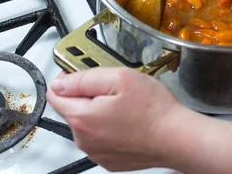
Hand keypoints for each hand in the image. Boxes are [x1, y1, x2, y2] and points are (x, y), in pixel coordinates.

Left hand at [46, 68, 186, 171]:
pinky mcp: (110, 159)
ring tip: (127, 104)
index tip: (85, 71)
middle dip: (89, 94)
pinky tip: (130, 119)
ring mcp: (97, 152)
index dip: (68, 77)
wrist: (177, 137)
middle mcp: (84, 139)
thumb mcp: (119, 78)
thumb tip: (60, 82)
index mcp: (82, 117)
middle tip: (115, 86)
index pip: (55, 93)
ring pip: (88, 123)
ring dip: (101, 111)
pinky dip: (111, 127)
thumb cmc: (154, 110)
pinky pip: (102, 137)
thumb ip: (84, 78)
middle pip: (73, 108)